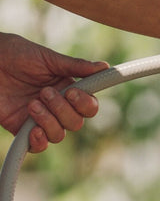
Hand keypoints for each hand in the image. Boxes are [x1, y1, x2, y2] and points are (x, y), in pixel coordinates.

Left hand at [0, 33, 107, 152]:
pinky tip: (33, 130)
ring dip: (48, 121)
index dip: (85, 104)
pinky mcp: (22, 129)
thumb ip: (75, 66)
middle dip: (62, 110)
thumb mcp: (46, 58)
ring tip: (32, 103)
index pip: (88, 107)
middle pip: (76, 123)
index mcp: (67, 89)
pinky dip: (39, 141)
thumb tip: (105, 67)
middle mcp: (57, 107)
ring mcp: (40, 119)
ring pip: (59, 135)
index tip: (72, 92)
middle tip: (44, 92)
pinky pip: (39, 146)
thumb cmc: (14, 54)